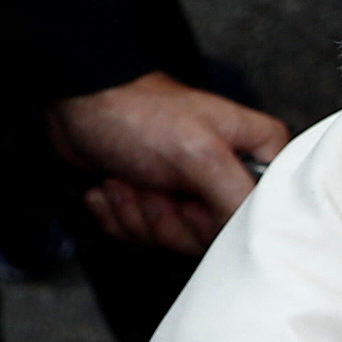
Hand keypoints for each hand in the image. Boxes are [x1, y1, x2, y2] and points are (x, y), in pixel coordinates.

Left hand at [47, 69, 290, 254]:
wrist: (80, 103)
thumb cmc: (137, 112)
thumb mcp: (199, 153)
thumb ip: (238, 197)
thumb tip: (257, 235)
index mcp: (255, 155)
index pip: (261, 217)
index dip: (218, 219)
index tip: (193, 200)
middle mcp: (228, 175)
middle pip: (212, 236)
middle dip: (166, 215)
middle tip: (153, 184)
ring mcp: (192, 192)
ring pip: (174, 238)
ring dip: (136, 212)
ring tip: (128, 177)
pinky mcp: (158, 203)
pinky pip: (144, 235)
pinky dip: (119, 214)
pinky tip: (115, 183)